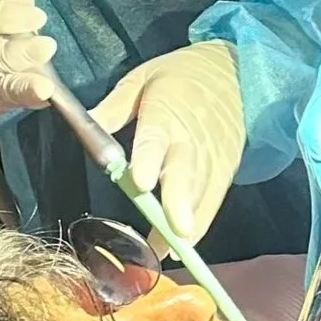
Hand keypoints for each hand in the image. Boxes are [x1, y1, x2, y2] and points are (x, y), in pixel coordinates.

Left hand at [90, 41, 244, 242]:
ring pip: (202, 192)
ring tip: (171, 249)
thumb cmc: (181, 75)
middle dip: (179, 203)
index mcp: (167, 110)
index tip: (141, 183)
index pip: (156, 137)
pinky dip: (201, 221)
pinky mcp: (226, 168)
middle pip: (186, 172)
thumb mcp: (142, 78)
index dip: (149, 160)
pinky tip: (184, 243)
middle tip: (174, 232)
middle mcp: (192, 137)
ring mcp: (213, 155)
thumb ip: (115, 106)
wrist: (235, 71)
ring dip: (188, 221)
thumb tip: (86, 126)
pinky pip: (213, 199)